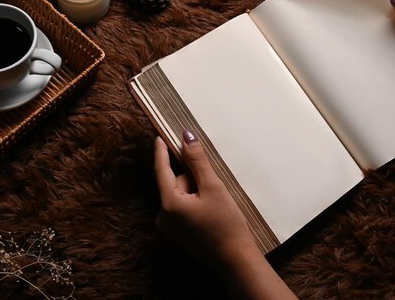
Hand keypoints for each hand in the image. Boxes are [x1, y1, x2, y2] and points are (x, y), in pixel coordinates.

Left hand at [154, 131, 298, 299]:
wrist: (235, 258)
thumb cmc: (226, 223)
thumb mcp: (212, 187)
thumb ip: (197, 160)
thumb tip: (186, 136)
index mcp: (169, 204)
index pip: (161, 170)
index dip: (161, 151)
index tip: (159, 135)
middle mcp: (163, 216)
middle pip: (174, 182)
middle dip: (192, 178)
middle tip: (212, 188)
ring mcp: (169, 226)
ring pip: (179, 194)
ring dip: (195, 190)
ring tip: (214, 203)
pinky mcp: (177, 232)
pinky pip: (181, 206)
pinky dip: (194, 201)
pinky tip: (210, 210)